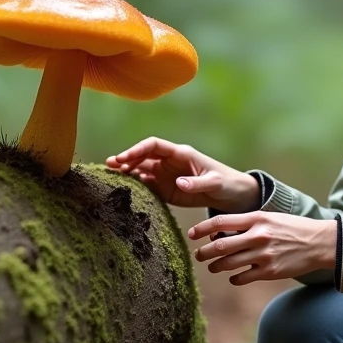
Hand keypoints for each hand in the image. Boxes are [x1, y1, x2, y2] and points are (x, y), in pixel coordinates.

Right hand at [105, 137, 258, 210]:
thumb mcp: (215, 183)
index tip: (124, 158)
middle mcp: (170, 162)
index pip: (154, 145)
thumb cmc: (226, 183)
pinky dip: (134, 186)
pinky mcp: (166, 190)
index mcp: (181, 154)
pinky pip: (147, 186)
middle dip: (126, 159)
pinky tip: (124, 189)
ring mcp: (166, 176)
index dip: (138, 149)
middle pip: (143, 156)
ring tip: (110, 176)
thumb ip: (197, 183)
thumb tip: (179, 183)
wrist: (232, 196)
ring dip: (127, 172)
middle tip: (110, 165)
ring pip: (141, 170)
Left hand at [188, 212, 337, 285]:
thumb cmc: (291, 228)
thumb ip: (245, 224)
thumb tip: (219, 235)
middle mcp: (258, 236)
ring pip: (228, 263)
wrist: (319, 242)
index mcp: (256, 218)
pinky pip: (242, 277)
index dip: (202, 228)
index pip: (220, 221)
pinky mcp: (270, 271)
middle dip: (204, 252)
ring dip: (216, 266)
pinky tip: (233, 276)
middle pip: (220, 245)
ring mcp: (264, 255)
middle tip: (198, 255)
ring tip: (212, 266)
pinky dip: (234, 278)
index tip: (192, 234)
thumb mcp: (269, 218)